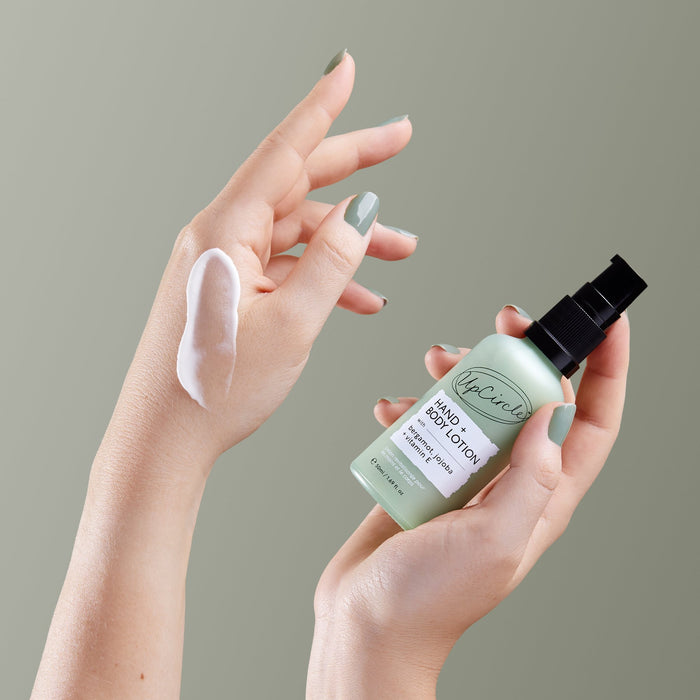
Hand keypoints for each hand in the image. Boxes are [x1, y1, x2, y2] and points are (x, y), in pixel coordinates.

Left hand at [109, 49, 414, 471]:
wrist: (167, 437)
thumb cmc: (216, 387)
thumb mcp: (293, 324)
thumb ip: (333, 262)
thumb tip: (363, 214)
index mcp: (225, 230)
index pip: (283, 152)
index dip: (322, 107)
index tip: (348, 71)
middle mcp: (221, 236)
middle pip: (297, 183)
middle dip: (354, 163)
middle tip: (400, 137)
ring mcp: (225, 263)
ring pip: (298, 231)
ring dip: (351, 239)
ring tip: (403, 249)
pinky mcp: (231, 290)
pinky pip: (286, 267)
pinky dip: (325, 276)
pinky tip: (363, 297)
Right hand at [307, 305, 629, 698]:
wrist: (366, 618)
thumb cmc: (430, 597)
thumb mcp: (493, 541)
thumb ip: (530, 479)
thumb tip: (553, 413)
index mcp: (543, 498)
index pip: (594, 425)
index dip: (609, 372)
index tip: (610, 324)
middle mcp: (510, 479)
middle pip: (531, 398)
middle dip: (521, 354)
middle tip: (501, 325)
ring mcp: (468, 473)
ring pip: (478, 400)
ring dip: (458, 372)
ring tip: (432, 363)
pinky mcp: (429, 469)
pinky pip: (430, 420)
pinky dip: (412, 405)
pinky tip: (391, 410)